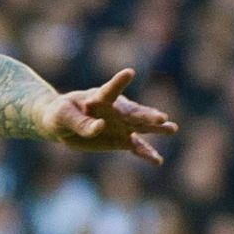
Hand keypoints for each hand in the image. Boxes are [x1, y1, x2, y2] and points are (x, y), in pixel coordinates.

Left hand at [37, 68, 175, 163]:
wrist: (62, 125)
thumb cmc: (61, 114)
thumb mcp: (63, 116)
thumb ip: (80, 123)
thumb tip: (100, 127)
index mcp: (99, 98)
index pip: (110, 90)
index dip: (118, 82)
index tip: (128, 72)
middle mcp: (116, 110)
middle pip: (133, 112)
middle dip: (146, 115)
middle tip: (161, 118)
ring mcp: (122, 125)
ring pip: (142, 126)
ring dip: (156, 129)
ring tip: (172, 129)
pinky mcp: (122, 140)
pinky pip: (137, 147)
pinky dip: (146, 154)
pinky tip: (157, 161)